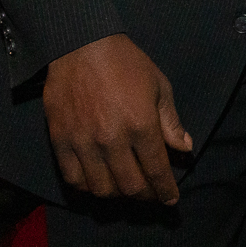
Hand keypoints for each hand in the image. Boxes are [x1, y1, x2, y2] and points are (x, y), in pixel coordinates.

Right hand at [43, 33, 192, 203]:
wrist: (81, 46)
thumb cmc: (127, 63)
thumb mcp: (159, 86)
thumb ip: (171, 122)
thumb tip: (185, 148)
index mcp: (141, 125)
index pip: (156, 171)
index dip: (165, 190)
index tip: (171, 200)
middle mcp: (113, 140)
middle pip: (130, 186)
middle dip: (146, 196)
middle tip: (151, 194)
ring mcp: (84, 143)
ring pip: (102, 189)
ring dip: (117, 195)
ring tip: (126, 189)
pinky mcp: (60, 142)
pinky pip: (74, 179)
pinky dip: (88, 187)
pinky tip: (98, 182)